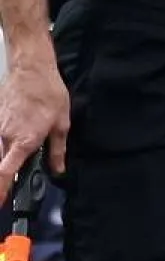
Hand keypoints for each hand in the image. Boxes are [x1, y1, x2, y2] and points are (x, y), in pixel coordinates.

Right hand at [0, 61, 69, 186]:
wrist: (31, 69)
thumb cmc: (49, 93)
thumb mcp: (61, 123)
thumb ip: (57, 150)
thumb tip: (58, 169)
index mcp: (24, 142)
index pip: (5, 173)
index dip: (0, 190)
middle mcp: (5, 137)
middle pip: (0, 164)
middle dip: (3, 177)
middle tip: (8, 187)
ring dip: (6, 156)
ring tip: (18, 154)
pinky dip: (5, 140)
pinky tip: (18, 129)